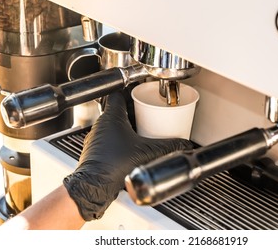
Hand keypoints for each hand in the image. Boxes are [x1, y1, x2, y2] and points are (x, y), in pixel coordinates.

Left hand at [63, 88, 193, 220]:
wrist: (95, 185)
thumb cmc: (113, 164)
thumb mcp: (148, 152)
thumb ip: (168, 147)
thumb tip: (182, 144)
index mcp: (111, 117)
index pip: (117, 94)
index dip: (130, 91)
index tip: (140, 93)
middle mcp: (101, 125)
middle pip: (118, 110)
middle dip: (134, 111)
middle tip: (147, 113)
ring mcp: (97, 138)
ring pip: (112, 125)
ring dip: (126, 125)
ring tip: (142, 130)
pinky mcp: (96, 151)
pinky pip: (109, 138)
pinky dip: (120, 139)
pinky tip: (131, 148)